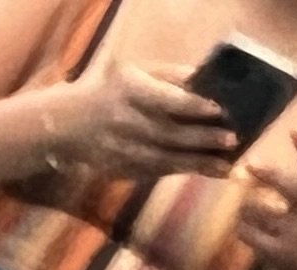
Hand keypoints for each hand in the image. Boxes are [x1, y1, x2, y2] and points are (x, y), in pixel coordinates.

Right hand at [36, 59, 238, 182]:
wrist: (65, 126)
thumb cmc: (107, 90)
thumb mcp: (133, 71)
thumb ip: (167, 75)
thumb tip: (201, 78)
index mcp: (129, 91)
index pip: (166, 100)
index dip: (193, 106)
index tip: (218, 110)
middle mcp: (126, 123)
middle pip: (170, 133)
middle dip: (202, 138)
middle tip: (231, 140)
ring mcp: (124, 151)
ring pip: (166, 159)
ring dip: (198, 163)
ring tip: (226, 166)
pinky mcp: (123, 170)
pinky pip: (158, 172)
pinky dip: (184, 172)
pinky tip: (206, 171)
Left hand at [234, 129, 296, 269]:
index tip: (296, 130)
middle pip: (295, 189)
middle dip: (271, 176)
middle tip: (249, 164)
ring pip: (264, 210)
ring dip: (247, 205)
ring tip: (244, 206)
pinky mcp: (283, 255)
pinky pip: (252, 234)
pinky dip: (242, 227)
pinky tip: (242, 227)